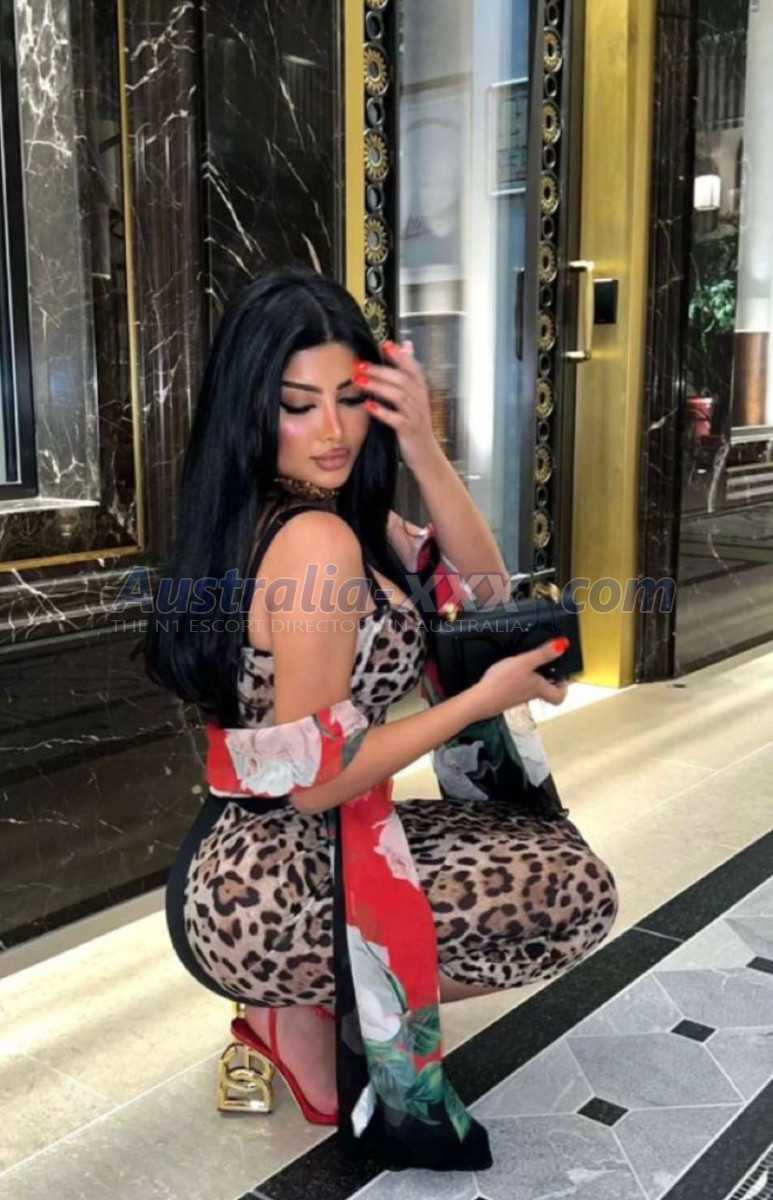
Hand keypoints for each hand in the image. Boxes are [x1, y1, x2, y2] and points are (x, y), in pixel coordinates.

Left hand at [354, 340, 438, 472]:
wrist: (425, 454)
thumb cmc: (416, 422)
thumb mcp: (415, 396)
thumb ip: (409, 372)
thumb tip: (407, 345)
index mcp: (421, 390)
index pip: (413, 368)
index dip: (400, 356)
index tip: (385, 344)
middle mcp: (420, 400)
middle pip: (402, 380)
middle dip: (381, 371)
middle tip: (361, 365)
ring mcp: (415, 415)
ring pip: (398, 396)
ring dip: (378, 387)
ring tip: (360, 382)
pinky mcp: (408, 430)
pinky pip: (396, 419)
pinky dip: (382, 412)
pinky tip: (369, 406)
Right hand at [469, 639, 570, 720]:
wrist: (480, 699)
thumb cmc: (503, 682)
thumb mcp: (525, 662)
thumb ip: (543, 654)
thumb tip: (563, 645)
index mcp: (539, 688)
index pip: (559, 696)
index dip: (564, 686)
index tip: (562, 673)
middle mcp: (531, 695)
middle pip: (546, 691)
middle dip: (549, 678)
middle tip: (547, 665)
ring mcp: (518, 697)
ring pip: (532, 689)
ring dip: (534, 677)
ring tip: (528, 662)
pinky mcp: (506, 696)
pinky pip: (518, 687)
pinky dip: (519, 679)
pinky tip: (510, 669)